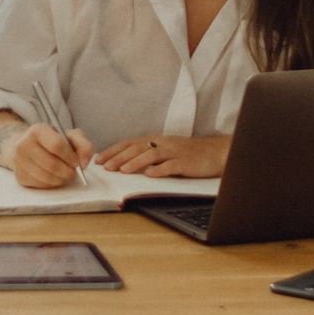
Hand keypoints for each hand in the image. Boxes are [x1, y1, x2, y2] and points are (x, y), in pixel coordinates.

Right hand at [0, 111, 92, 188]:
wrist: (30, 148)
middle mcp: (24, 144)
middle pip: (52, 164)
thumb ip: (84, 145)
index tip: (76, 162)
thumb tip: (83, 163)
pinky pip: (41, 185)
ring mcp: (19, 161)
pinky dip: (53, 184)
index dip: (70, 157)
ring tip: (65, 175)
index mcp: (37, 130)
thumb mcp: (70, 137)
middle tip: (74, 172)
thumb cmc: (54, 142)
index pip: (56, 145)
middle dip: (68, 171)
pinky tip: (55, 177)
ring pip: (47, 177)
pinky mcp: (20, 176)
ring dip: (62, 179)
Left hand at [94, 133, 229, 178]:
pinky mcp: (185, 162)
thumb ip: (146, 155)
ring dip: (135, 162)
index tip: (99, 159)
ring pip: (151, 154)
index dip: (113, 151)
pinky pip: (171, 165)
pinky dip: (159, 169)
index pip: (129, 143)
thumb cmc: (187, 153)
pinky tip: (150, 175)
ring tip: (123, 170)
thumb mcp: (164, 151)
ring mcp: (173, 152)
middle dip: (119, 157)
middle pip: (137, 148)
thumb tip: (123, 164)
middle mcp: (162, 143)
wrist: (214, 152)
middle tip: (106, 167)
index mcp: (154, 140)